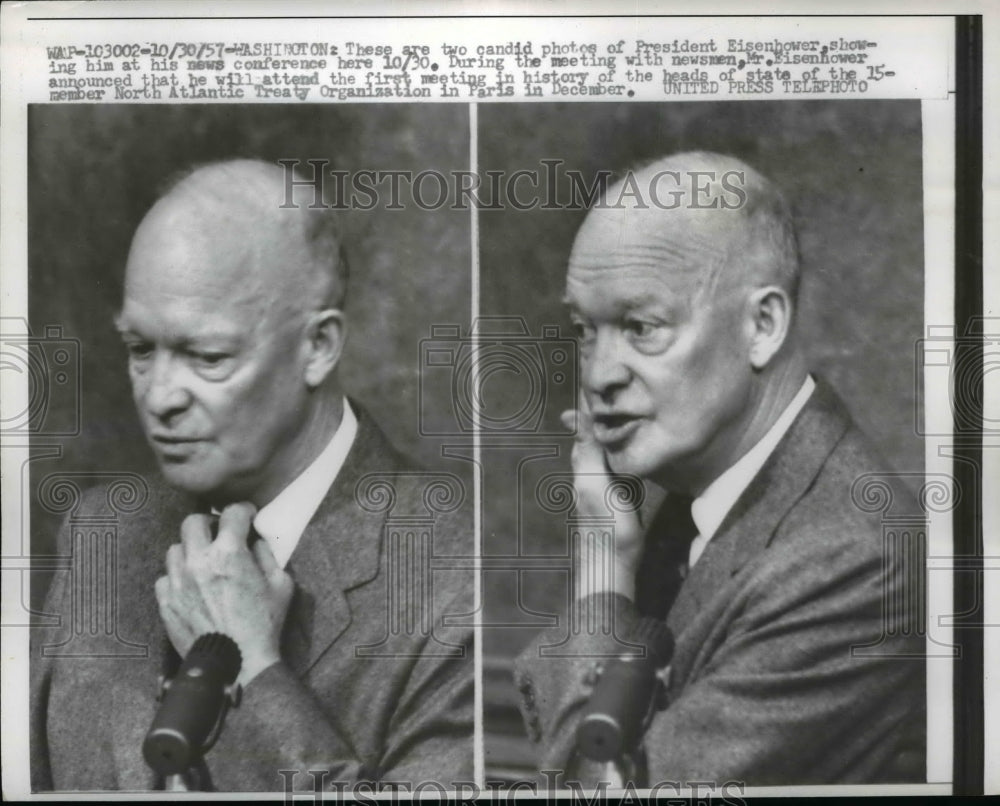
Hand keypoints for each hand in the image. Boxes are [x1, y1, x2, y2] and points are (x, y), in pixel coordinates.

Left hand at [155, 503, 294, 685]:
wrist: (236, 664)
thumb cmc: (264, 624)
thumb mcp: (281, 584)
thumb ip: (267, 555)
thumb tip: (255, 540)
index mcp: (230, 553)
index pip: (232, 513)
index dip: (243, 511)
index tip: (247, 516)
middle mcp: (199, 561)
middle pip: (193, 522)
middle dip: (209, 523)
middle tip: (220, 534)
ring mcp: (178, 581)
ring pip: (175, 549)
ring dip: (191, 550)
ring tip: (203, 561)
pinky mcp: (166, 601)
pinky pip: (165, 577)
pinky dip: (178, 577)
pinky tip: (191, 585)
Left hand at [561, 395, 643, 600]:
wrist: (613, 564)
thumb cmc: (608, 526)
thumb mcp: (597, 483)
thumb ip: (588, 452)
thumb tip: (572, 417)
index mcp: (583, 468)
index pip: (583, 431)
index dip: (586, 410)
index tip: (591, 385)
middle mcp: (588, 476)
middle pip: (589, 442)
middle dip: (592, 420)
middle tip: (601, 397)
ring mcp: (600, 489)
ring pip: (600, 455)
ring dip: (604, 437)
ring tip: (613, 417)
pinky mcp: (614, 501)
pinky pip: (612, 470)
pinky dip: (615, 455)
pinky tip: (624, 453)